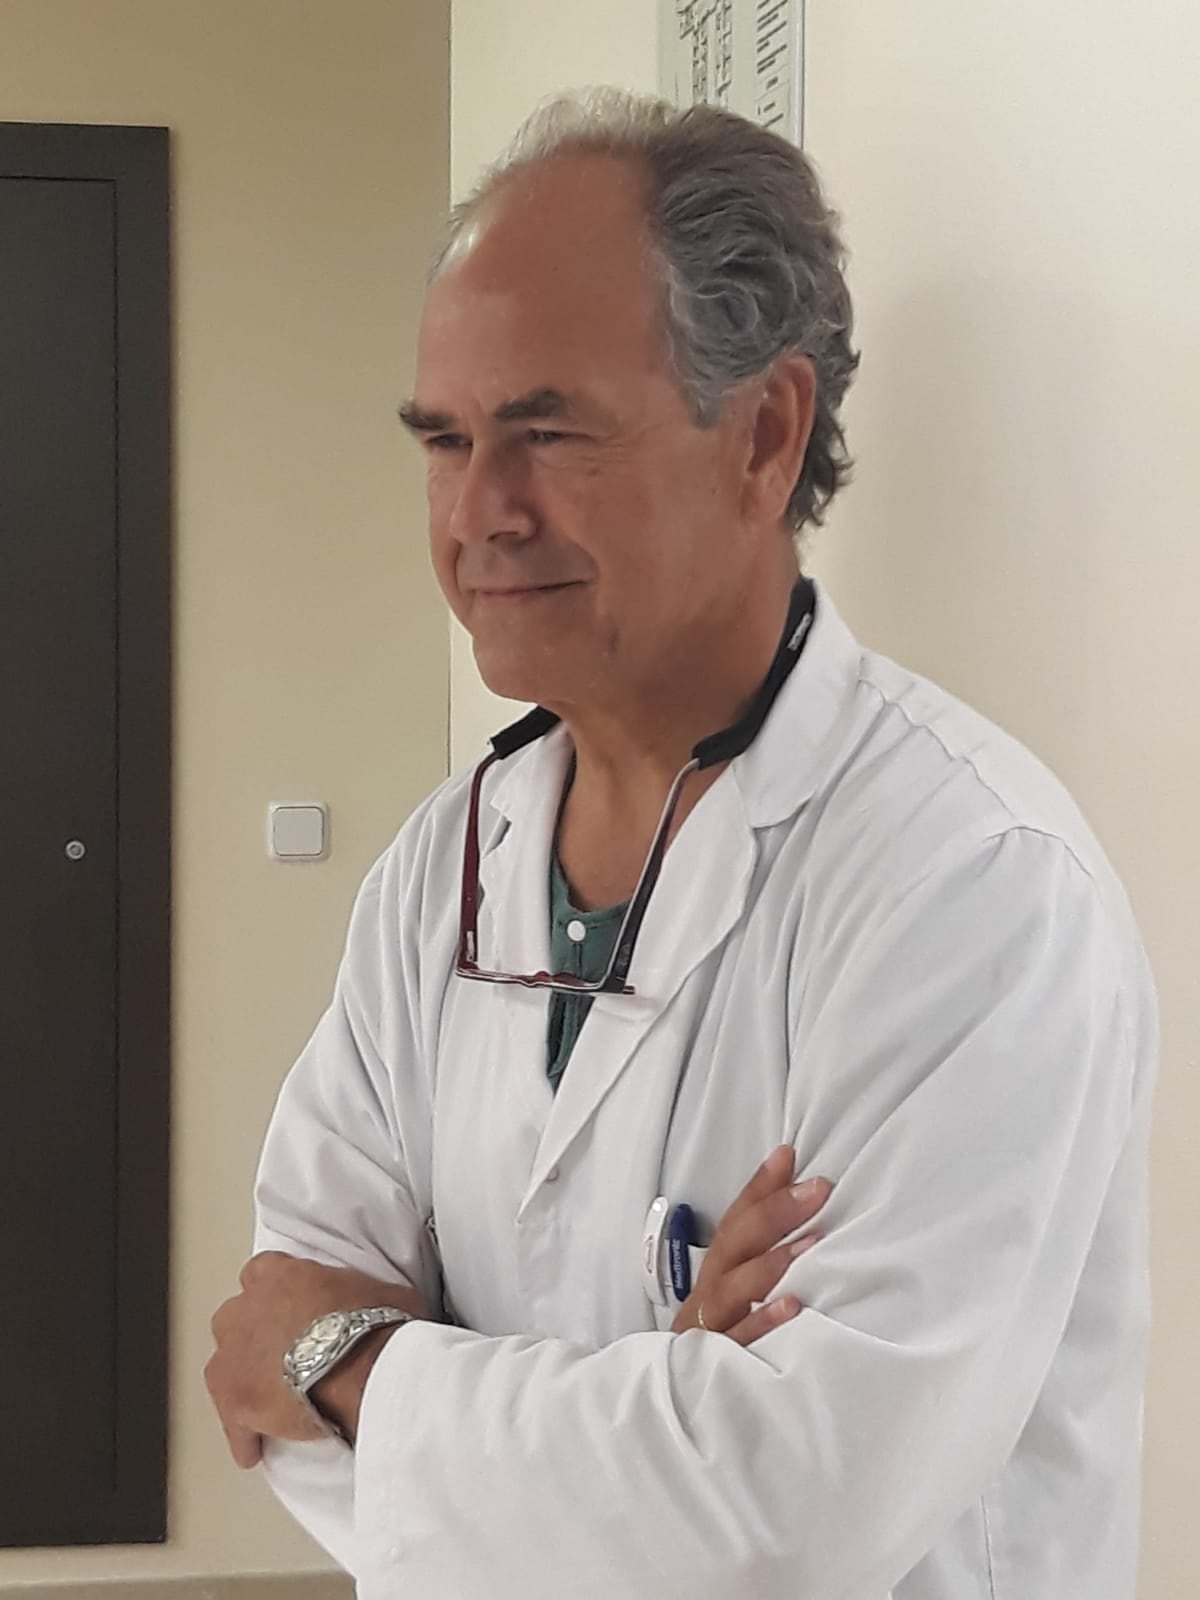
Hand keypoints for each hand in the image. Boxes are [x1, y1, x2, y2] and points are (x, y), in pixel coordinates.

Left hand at [205, 1252, 426, 1466]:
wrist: (360, 1366)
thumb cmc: (374, 1324)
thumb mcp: (381, 1293)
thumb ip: (362, 1295)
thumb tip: (380, 1307)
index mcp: (279, 1273)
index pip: (262, 1273)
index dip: (278, 1297)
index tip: (292, 1312)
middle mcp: (247, 1307)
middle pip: (237, 1319)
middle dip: (254, 1337)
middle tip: (284, 1357)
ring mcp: (234, 1354)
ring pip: (224, 1368)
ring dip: (243, 1383)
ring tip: (269, 1404)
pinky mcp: (234, 1399)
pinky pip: (233, 1422)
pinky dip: (244, 1436)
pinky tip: (257, 1450)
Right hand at [672, 1145, 831, 1343]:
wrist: (679, 1387)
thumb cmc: (722, 1319)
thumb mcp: (742, 1276)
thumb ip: (764, 1232)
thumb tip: (788, 1174)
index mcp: (719, 1262)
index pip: (736, 1216)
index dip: (760, 1185)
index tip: (788, 1155)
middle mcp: (712, 1284)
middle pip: (736, 1243)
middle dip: (774, 1213)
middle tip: (816, 1190)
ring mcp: (711, 1320)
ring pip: (734, 1287)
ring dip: (770, 1264)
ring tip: (809, 1244)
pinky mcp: (714, 1358)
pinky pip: (738, 1339)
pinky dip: (761, 1322)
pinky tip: (792, 1306)